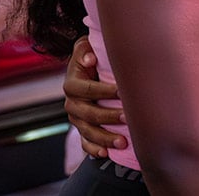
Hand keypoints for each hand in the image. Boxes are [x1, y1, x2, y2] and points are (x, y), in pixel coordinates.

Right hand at [64, 36, 125, 155]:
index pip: (85, 89)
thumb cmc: (91, 56)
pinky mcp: (81, 128)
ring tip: (122, 142)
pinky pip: (85, 143)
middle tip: (128, 117)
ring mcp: (75, 118)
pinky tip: (106, 153)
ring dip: (104, 138)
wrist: (87, 68)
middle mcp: (71, 103)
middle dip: (108, 117)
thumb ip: (86, 50)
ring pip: (87, 131)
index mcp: (71, 83)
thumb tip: (89, 60)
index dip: (102, 90)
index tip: (121, 91)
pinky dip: (94, 149)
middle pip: (87, 113)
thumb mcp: (86, 47)